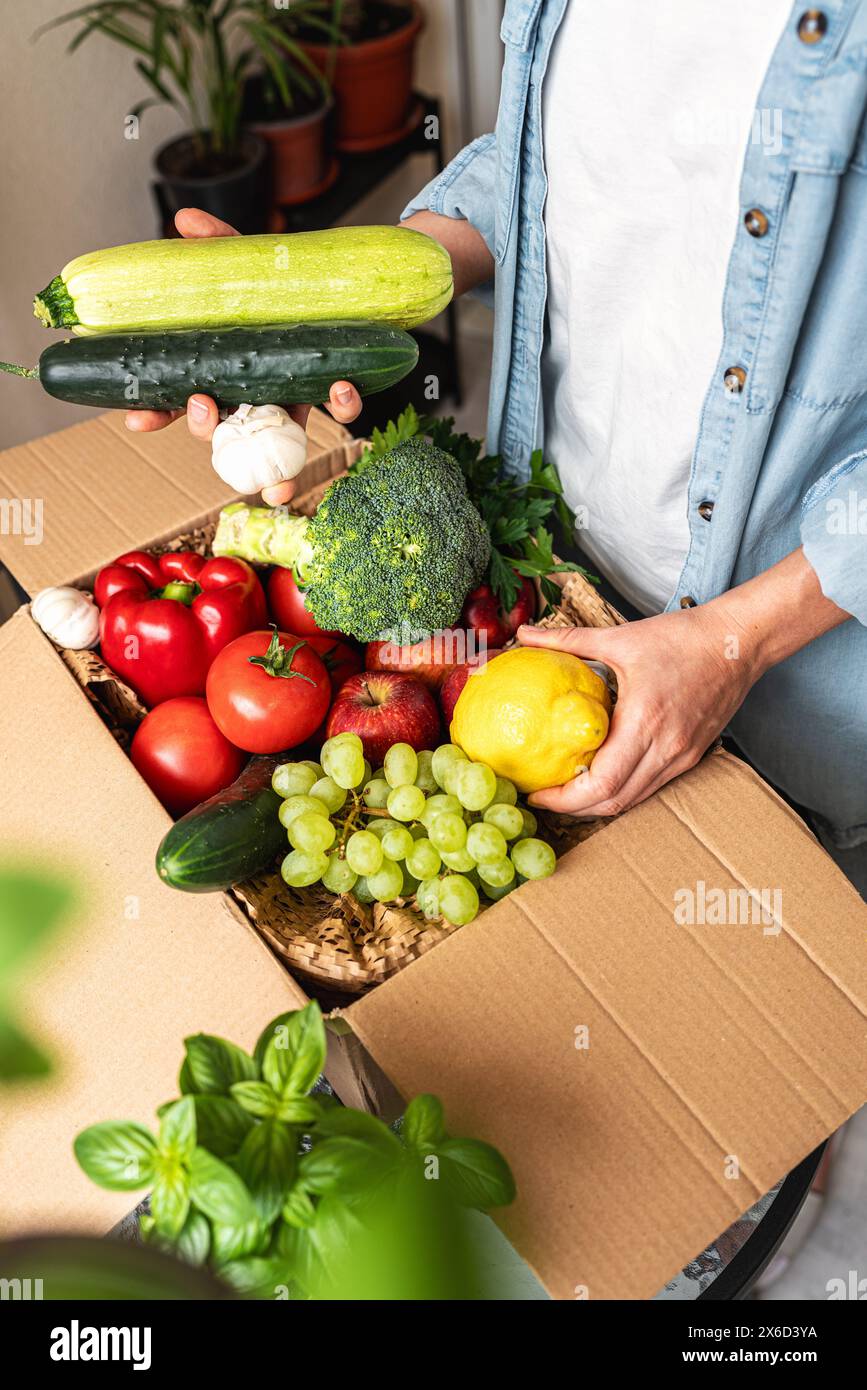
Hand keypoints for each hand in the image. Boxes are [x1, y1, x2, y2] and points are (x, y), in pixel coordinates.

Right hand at [124, 207, 362, 504]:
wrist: (351, 285)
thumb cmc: (284, 284)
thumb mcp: (247, 261)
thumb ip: (219, 245)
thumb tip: (186, 221)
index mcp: (220, 368)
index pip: (177, 398)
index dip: (155, 413)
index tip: (136, 420)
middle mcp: (253, 393)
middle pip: (221, 427)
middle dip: (206, 428)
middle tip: (204, 411)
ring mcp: (293, 398)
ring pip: (278, 440)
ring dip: (275, 455)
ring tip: (270, 429)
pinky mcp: (333, 391)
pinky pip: (339, 409)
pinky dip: (342, 402)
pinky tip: (341, 387)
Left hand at [517, 605, 759, 816]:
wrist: (738, 642)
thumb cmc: (682, 638)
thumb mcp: (619, 637)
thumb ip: (567, 639)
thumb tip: (524, 636)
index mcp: (644, 722)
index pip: (601, 784)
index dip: (565, 800)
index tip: (537, 793)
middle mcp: (666, 748)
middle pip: (614, 802)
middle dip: (573, 809)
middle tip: (543, 797)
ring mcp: (682, 757)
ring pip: (634, 800)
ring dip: (598, 803)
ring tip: (566, 791)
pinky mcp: (691, 756)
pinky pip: (650, 786)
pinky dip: (622, 788)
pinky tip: (601, 775)